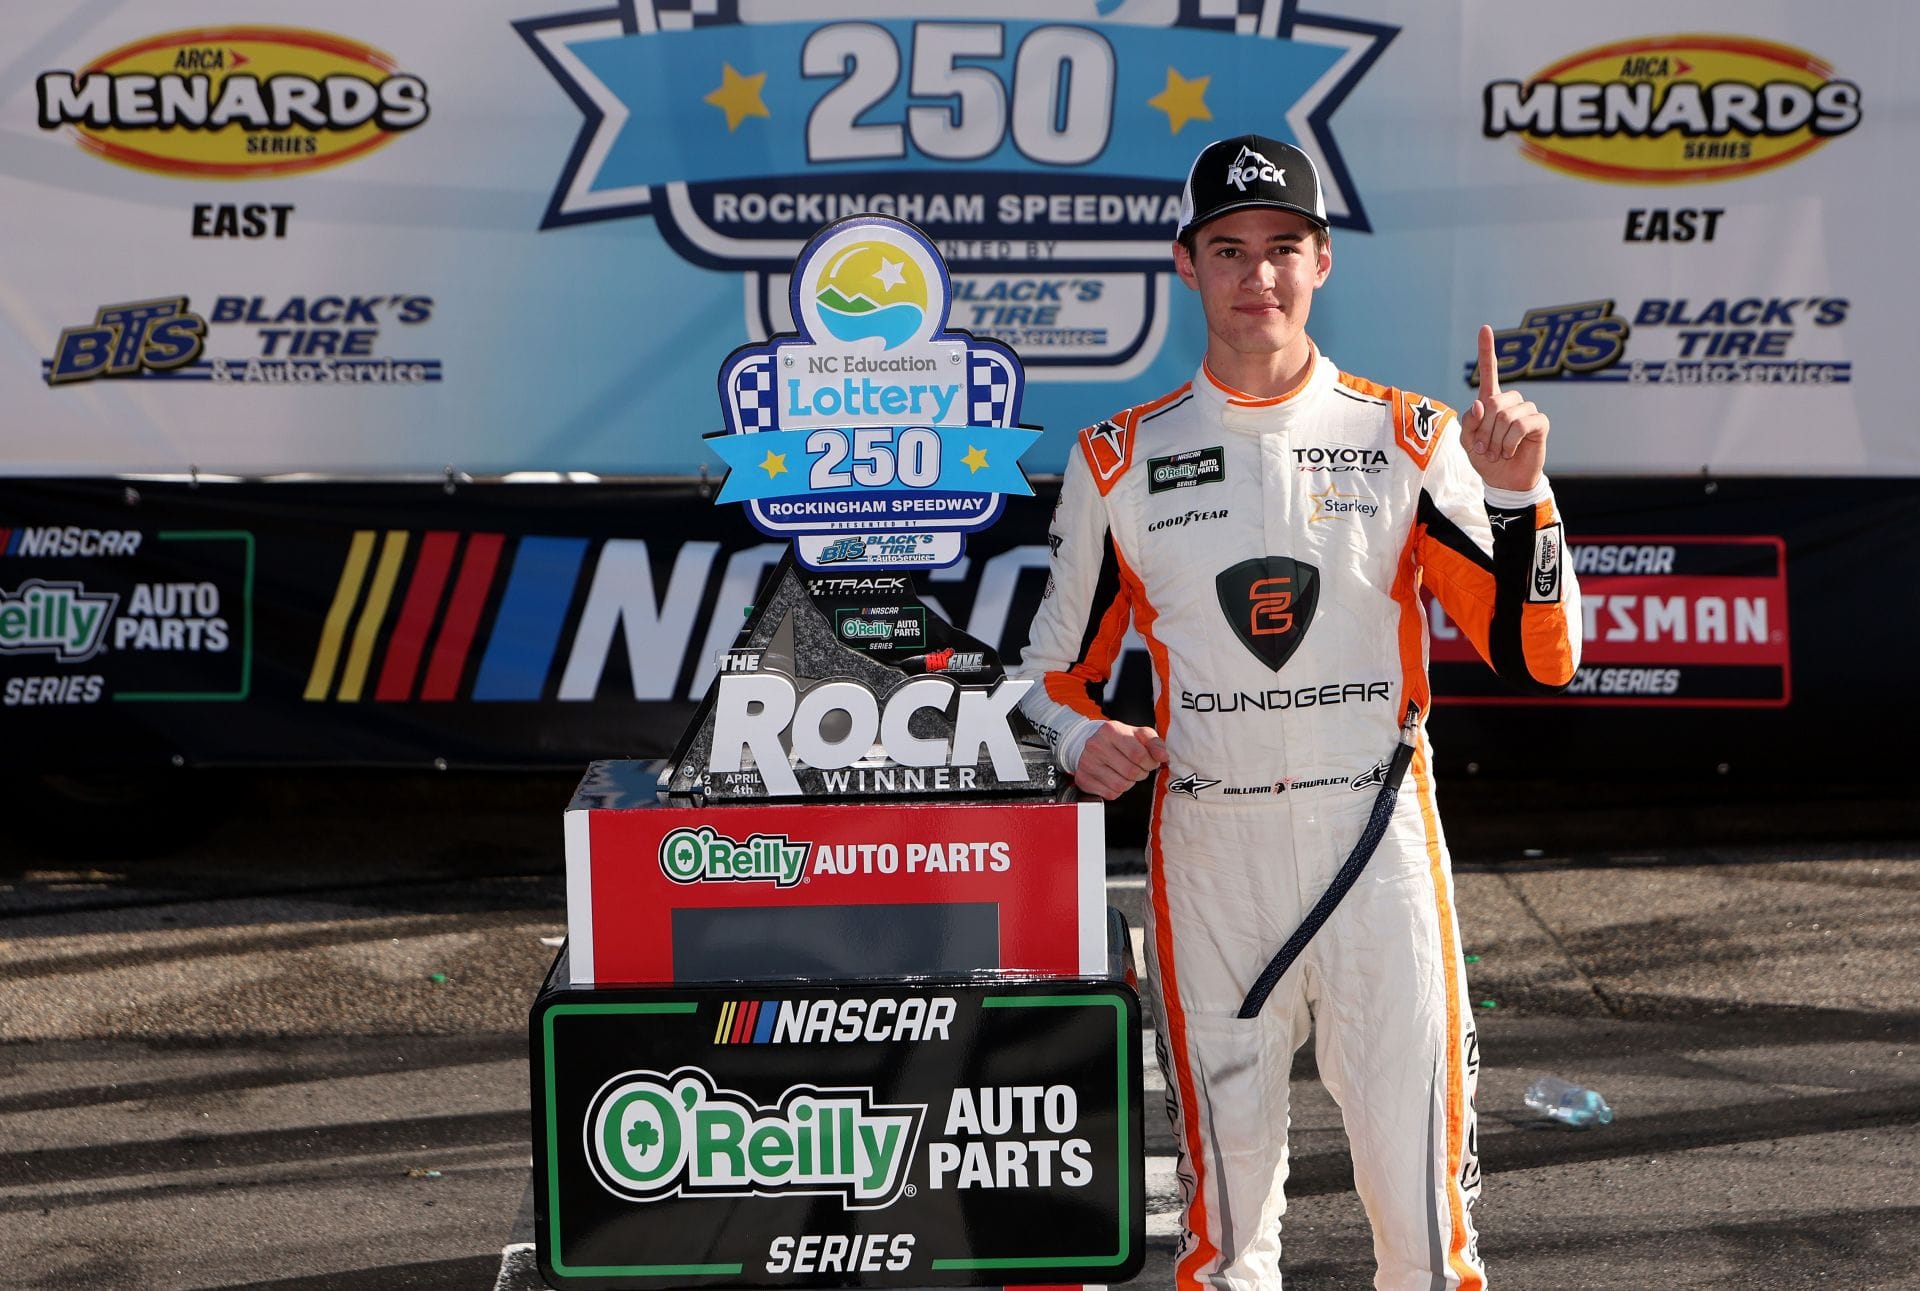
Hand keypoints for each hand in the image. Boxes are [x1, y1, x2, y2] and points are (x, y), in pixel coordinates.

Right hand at [1074, 721, 1169, 800]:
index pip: (1139, 755)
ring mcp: (1087, 763)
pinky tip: (1115, 778)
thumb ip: (1155, 743)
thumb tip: (1163, 756)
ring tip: (1126, 773)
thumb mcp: (1139, 734)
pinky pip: (1110, 794)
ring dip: (1129, 783)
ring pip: (1120, 786)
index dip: (1150, 762)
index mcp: (1111, 730)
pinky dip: (1117, 790)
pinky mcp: (1083, 778)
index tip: (1150, 762)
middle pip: (1131, 772)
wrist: (1092, 743)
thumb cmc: (1118, 739)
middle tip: (1139, 768)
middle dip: (1141, 773)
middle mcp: (1096, 745)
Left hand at [1459, 324, 1547, 492]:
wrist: (1504, 481)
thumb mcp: (1467, 442)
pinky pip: (1521, 425)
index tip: (1485, 328)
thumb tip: (1482, 403)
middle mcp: (1510, 401)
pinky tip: (1510, 451)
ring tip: (1497, 452)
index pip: (1489, 371)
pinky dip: (1509, 442)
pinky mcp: (1540, 422)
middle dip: (1483, 430)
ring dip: (1496, 440)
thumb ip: (1469, 422)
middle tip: (1483, 449)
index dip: (1487, 350)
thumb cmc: (1485, 459)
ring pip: (1506, 416)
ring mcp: (1526, 410)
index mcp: (1490, 401)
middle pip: (1493, 402)